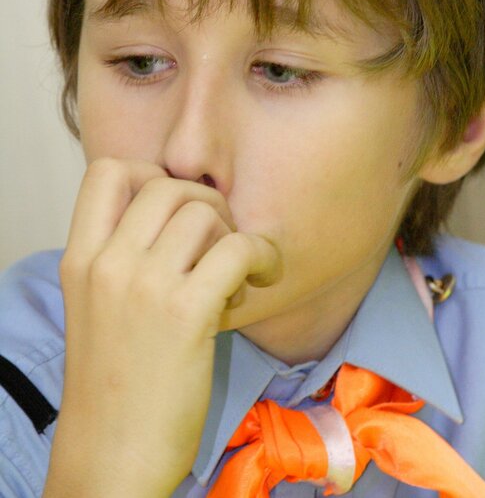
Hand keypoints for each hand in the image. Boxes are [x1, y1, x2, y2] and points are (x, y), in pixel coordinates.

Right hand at [46, 157, 279, 496]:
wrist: (112, 455)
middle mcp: (108, 263)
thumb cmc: (114, 384)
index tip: (175, 210)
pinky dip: (261, 256)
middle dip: (206, 203)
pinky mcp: (186, 313)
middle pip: (169, 185)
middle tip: (218, 241)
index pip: (107, 171)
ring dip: (233, 235)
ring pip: (206, 212)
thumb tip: (181, 216)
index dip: (150, 175)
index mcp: (80, 258)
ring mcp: (145, 286)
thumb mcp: (95, 307)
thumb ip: (122, 257)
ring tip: (234, 275)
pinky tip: (260, 279)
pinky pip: (238, 248)